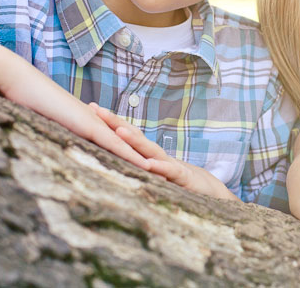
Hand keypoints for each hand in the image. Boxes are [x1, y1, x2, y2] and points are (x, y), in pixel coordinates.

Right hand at [0, 76, 150, 171]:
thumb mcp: (44, 124)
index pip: (115, 142)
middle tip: (165, 175)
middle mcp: (97, 122)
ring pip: (127, 145)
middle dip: (145, 159)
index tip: (146, 168)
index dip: (131, 154)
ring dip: (145, 160)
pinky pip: (115, 143)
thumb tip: (52, 144)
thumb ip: (52, 134)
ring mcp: (96, 124)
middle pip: (128, 144)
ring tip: (165, 175)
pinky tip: (145, 166)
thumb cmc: (27, 102)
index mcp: (88, 123)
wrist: (21, 83)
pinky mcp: (90, 127)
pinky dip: (130, 155)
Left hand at [92, 104, 239, 200]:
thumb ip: (135, 165)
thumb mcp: (152, 174)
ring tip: (118, 131)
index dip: (109, 122)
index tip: (90, 109)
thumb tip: (109, 159)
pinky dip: (159, 167)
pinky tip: (148, 164)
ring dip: (134, 141)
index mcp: (147, 155)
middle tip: (96, 110)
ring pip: (149, 150)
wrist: (209, 191)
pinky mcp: (182, 178)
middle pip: (134, 136)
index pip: (126, 135)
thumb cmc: (177, 182)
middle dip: (114, 123)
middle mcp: (156, 156)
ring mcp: (169, 165)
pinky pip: (169, 171)